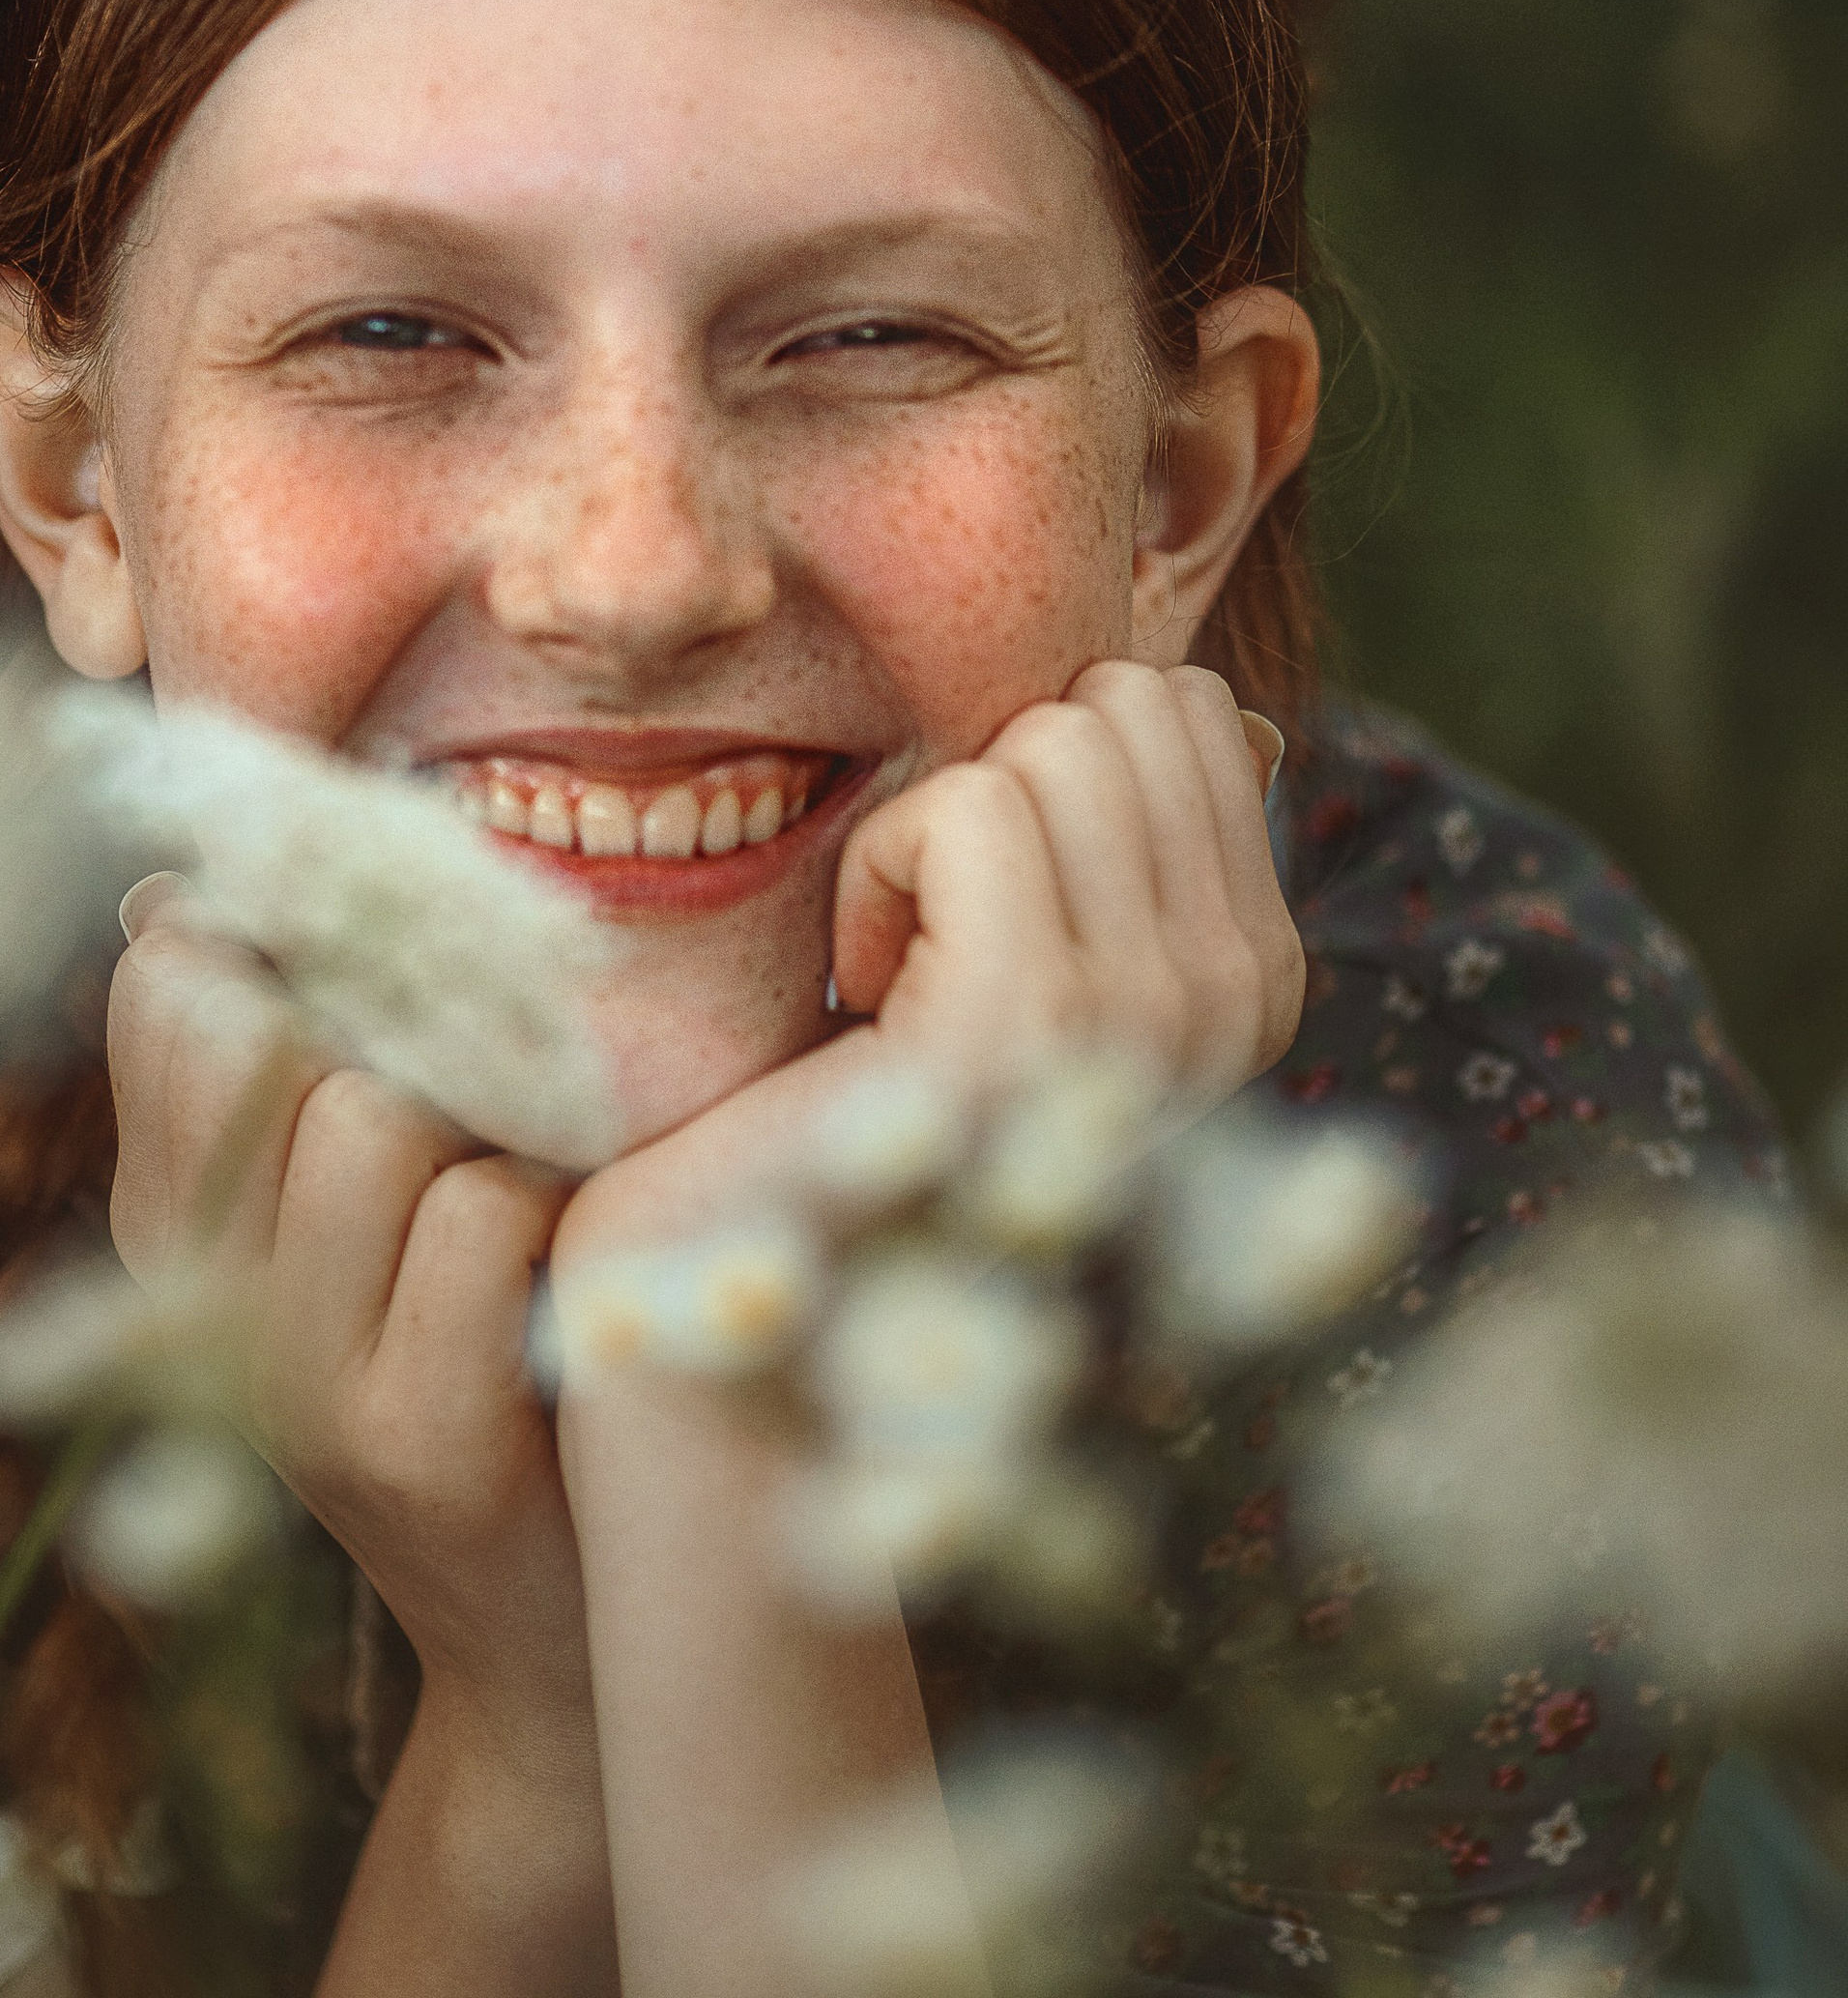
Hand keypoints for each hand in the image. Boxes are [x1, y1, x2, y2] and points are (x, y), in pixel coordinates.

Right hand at [108, 883, 593, 1748]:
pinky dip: (552, 1213)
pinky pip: (479, 1212)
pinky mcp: (413, 1437)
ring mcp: (293, 1385)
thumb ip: (283, 1078)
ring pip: (379, 1116)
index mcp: (163, 1234)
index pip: (167, 993)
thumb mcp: (344, 1234)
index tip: (384, 945)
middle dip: (412, 1033)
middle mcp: (194, 1309)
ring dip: (492, 1126)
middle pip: (278, 1040)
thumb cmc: (484, 1370)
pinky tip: (568, 1274)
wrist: (558, 1645)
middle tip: (496, 1086)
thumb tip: (191, 891)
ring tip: (535, 1194)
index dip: (281, 927)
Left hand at [552, 663, 1297, 1271]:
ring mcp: (1150, 1023)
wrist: (744, 1291)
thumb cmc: (853, 1096)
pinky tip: (862, 1000)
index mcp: (1253, 976)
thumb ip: (1128, 829)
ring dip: (927, 830)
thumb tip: (1229, 705)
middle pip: (1126, 705)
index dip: (1035, 763)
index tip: (981, 913)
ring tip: (898, 974)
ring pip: (1050, 743)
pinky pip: (966, 811)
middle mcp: (1235, 1005)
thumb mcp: (1016, 933)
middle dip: (992, 775)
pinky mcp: (1030, 1030)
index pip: (1189, 709)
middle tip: (934, 934)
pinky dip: (875, 871)